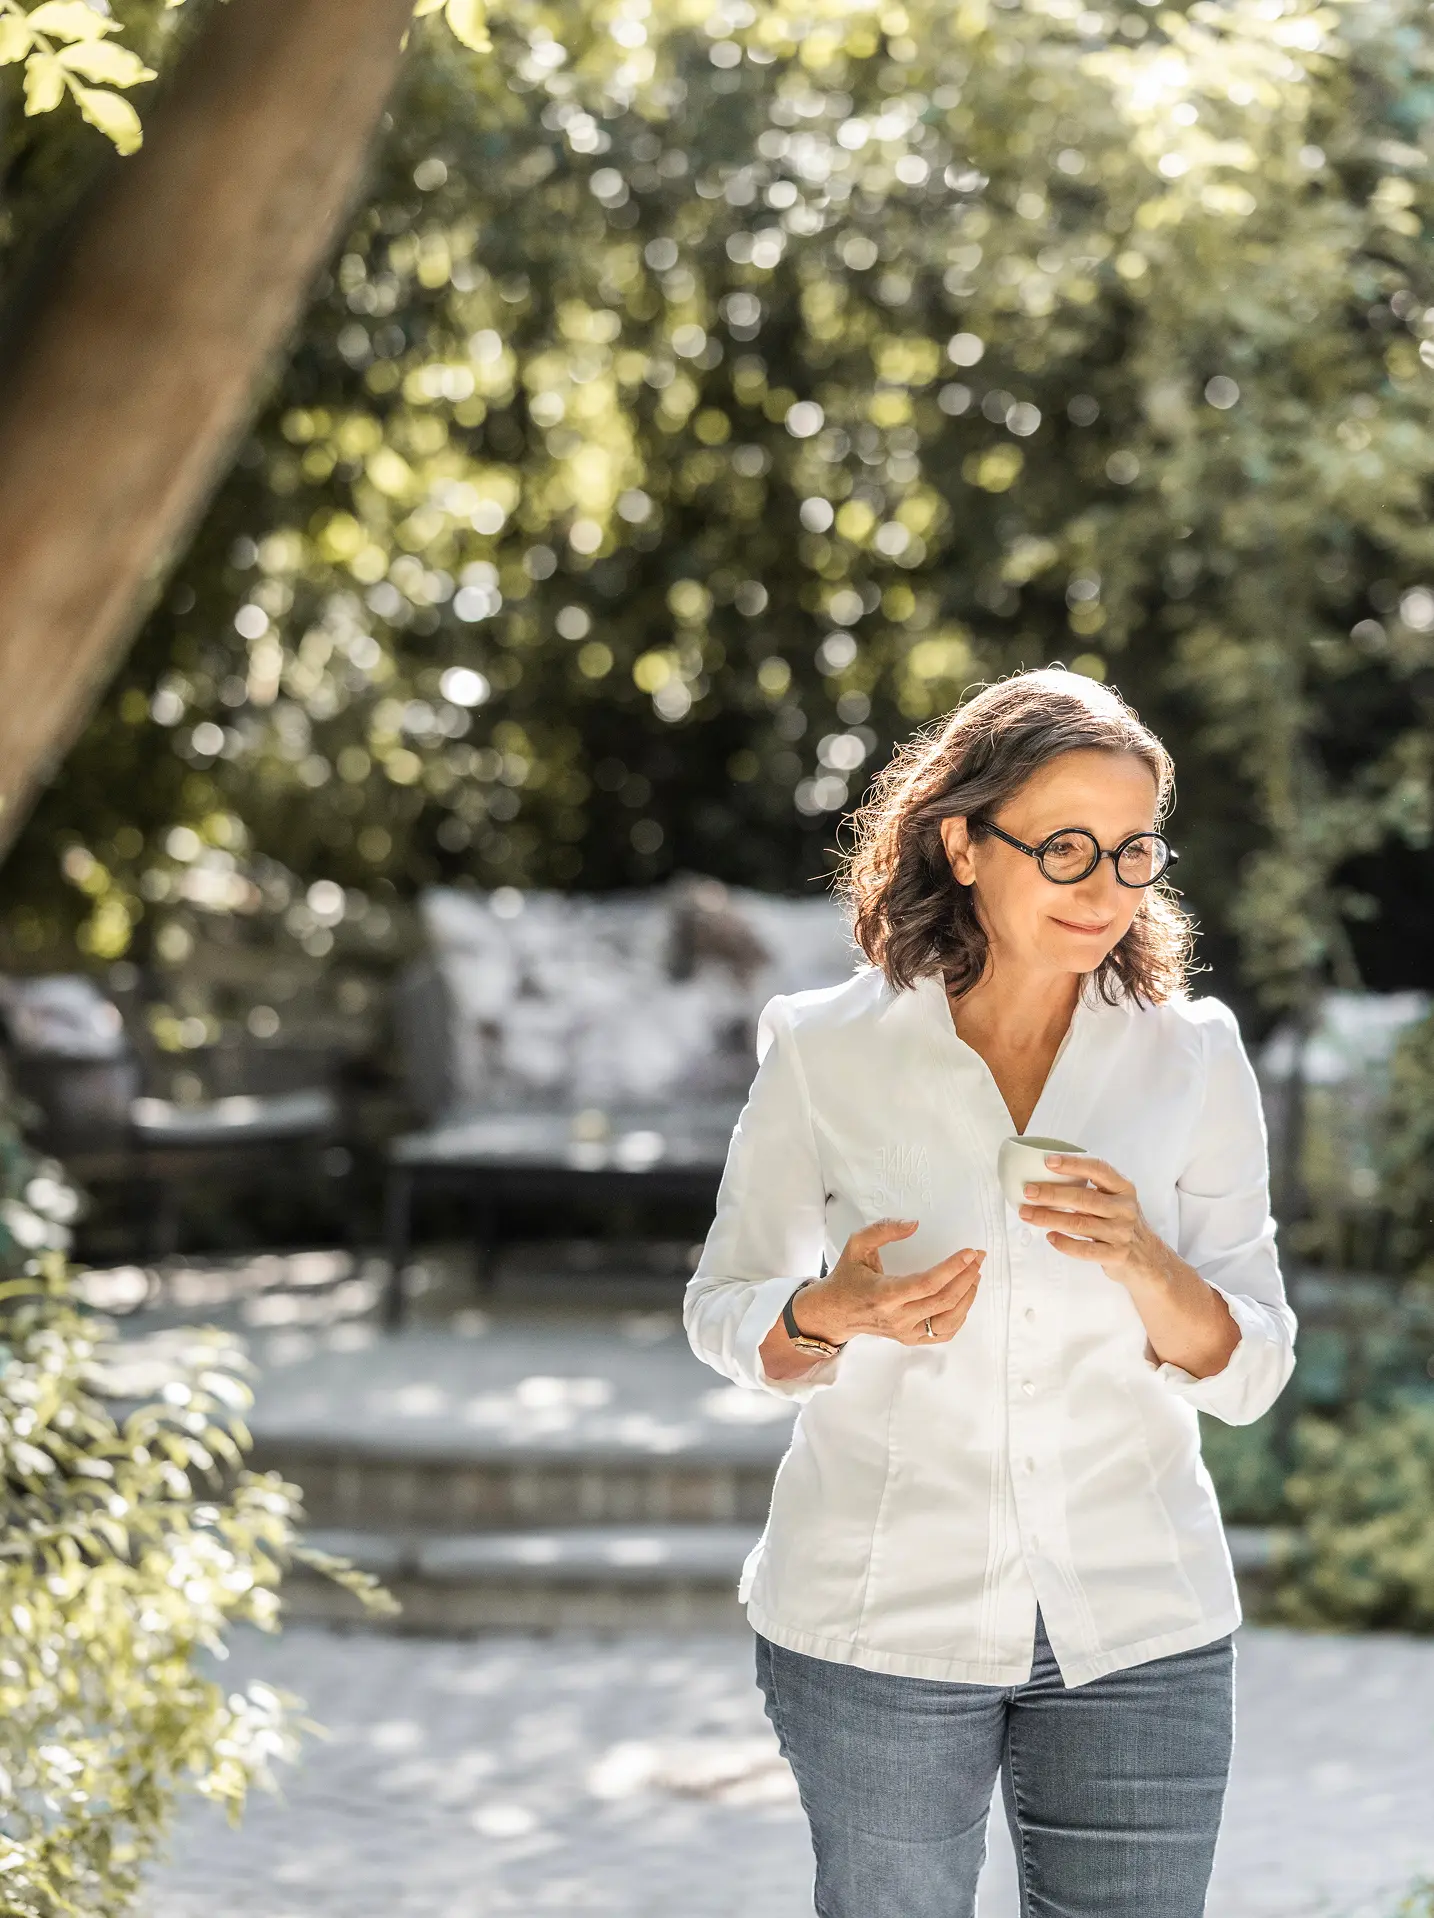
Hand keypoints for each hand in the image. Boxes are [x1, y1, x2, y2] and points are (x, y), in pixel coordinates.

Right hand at [791, 1219, 985, 1348]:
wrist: (835, 1312)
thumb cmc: (848, 1277)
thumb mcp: (857, 1246)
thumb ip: (883, 1230)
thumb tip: (914, 1224)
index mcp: (884, 1295)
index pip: (927, 1284)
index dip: (952, 1268)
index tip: (969, 1252)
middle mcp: (897, 1318)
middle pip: (944, 1301)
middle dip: (967, 1277)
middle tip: (978, 1257)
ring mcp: (905, 1332)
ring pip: (949, 1320)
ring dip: (968, 1296)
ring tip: (975, 1275)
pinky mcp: (910, 1339)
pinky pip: (944, 1333)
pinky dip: (960, 1315)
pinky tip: (964, 1297)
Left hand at [1019, 1153, 1240, 1378]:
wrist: (1149, 1260)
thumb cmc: (1122, 1225)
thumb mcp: (1116, 1201)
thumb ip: (1092, 1190)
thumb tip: (1046, 1178)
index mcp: (1124, 1189)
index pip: (1099, 1169)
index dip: (1073, 1164)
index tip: (1049, 1161)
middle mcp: (1125, 1208)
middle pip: (1084, 1198)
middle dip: (1052, 1193)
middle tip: (1028, 1191)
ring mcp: (1122, 1233)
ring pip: (1080, 1224)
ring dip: (1049, 1218)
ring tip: (1027, 1214)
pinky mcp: (1117, 1255)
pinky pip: (1085, 1250)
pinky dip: (1065, 1243)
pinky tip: (1050, 1237)